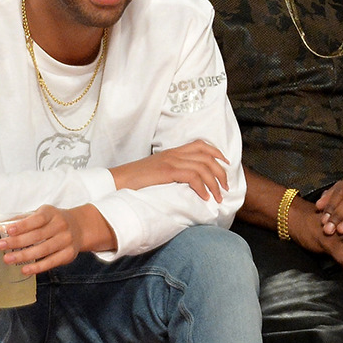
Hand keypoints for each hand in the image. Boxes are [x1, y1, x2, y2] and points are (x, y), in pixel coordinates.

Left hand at [0, 204, 115, 273]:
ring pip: (44, 249)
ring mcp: (66, 240)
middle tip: (0, 246)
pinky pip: (52, 261)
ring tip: (8, 259)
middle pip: (38, 235)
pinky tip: (25, 269)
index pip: (36, 219)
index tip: (8, 230)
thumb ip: (16, 222)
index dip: (23, 225)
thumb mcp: (38, 215)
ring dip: (24, 255)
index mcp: (51, 213)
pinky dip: (38, 267)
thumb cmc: (52, 221)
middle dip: (18, 242)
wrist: (80, 227)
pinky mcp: (69, 254)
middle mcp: (61, 225)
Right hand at [110, 140, 228, 201]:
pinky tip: (205, 197)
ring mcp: (171, 161)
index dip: (217, 153)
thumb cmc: (135, 181)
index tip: (225, 165)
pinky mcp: (167, 172)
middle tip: (225, 187)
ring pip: (203, 167)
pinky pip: (192, 177)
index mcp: (172, 152)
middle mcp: (174, 154)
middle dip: (221, 172)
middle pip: (207, 156)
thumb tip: (186, 185)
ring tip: (217, 197)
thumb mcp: (156, 172)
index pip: (200, 145)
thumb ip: (172, 173)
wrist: (117, 180)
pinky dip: (202, 187)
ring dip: (214, 183)